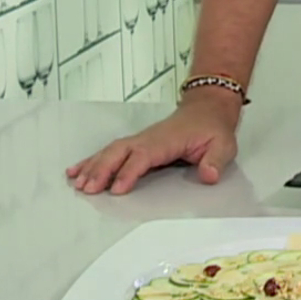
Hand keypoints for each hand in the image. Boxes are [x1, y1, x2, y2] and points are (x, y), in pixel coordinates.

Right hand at [65, 90, 240, 194]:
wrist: (208, 109)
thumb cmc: (212, 129)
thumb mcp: (223, 145)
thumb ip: (215, 161)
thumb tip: (208, 175)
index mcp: (166, 140)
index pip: (143, 156)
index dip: (129, 172)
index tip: (117, 189)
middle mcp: (148, 139)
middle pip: (119, 152)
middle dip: (102, 170)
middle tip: (88, 189)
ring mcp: (140, 140)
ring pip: (111, 151)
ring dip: (93, 167)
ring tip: (77, 184)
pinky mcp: (136, 144)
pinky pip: (110, 151)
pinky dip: (92, 161)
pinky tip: (77, 171)